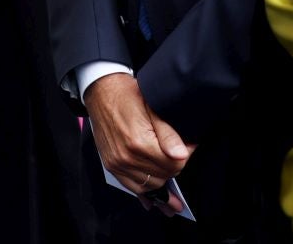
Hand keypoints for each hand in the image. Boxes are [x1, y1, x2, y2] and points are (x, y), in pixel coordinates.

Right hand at [84, 74, 191, 212]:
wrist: (102, 91)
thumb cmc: (128, 95)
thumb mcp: (153, 108)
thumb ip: (168, 134)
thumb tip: (182, 154)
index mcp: (139, 143)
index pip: (174, 164)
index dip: (186, 155)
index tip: (190, 146)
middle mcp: (126, 158)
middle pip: (163, 177)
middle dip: (175, 168)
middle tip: (180, 155)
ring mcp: (117, 164)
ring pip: (149, 186)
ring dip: (162, 181)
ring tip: (171, 178)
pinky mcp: (111, 165)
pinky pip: (132, 187)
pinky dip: (144, 192)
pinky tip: (154, 201)